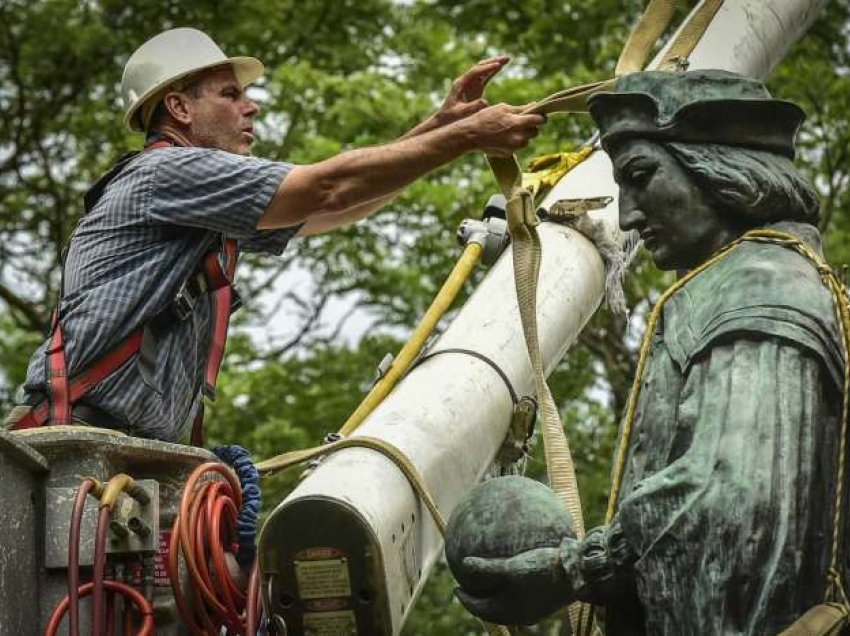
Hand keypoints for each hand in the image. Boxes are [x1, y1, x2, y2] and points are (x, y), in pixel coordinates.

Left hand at [435, 55, 510, 124]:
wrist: (443, 121)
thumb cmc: (450, 118)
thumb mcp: (460, 114)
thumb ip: (472, 108)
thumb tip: (486, 102)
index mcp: (460, 85)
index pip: (475, 72)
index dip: (486, 68)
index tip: (498, 65)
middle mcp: (465, 81)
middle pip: (480, 67)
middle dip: (493, 61)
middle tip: (507, 58)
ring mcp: (469, 84)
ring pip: (483, 70)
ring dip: (494, 64)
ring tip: (507, 59)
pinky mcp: (474, 88)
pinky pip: (484, 77)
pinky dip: (492, 72)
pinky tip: (501, 67)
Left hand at [453, 545, 574, 624]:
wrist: (579, 574)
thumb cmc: (543, 570)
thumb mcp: (512, 566)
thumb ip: (488, 567)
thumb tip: (464, 563)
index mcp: (510, 611)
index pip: (481, 609)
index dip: (466, 599)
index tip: (455, 587)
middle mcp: (521, 616)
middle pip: (493, 610)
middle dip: (479, 599)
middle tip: (468, 586)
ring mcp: (534, 610)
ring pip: (507, 606)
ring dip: (495, 595)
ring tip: (487, 581)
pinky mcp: (544, 602)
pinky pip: (519, 598)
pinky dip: (509, 589)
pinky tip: (513, 573)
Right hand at [459, 103, 545, 156]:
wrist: (471, 135)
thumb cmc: (486, 118)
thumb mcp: (503, 108)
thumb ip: (521, 109)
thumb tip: (535, 106)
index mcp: (518, 123)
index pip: (540, 120)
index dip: (541, 116)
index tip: (538, 114)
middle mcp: (519, 138)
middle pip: (535, 132)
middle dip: (531, 126)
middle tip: (521, 121)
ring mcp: (514, 147)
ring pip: (526, 141)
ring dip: (522, 135)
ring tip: (509, 130)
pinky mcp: (509, 153)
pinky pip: (517, 147)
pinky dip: (513, 142)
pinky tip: (503, 137)